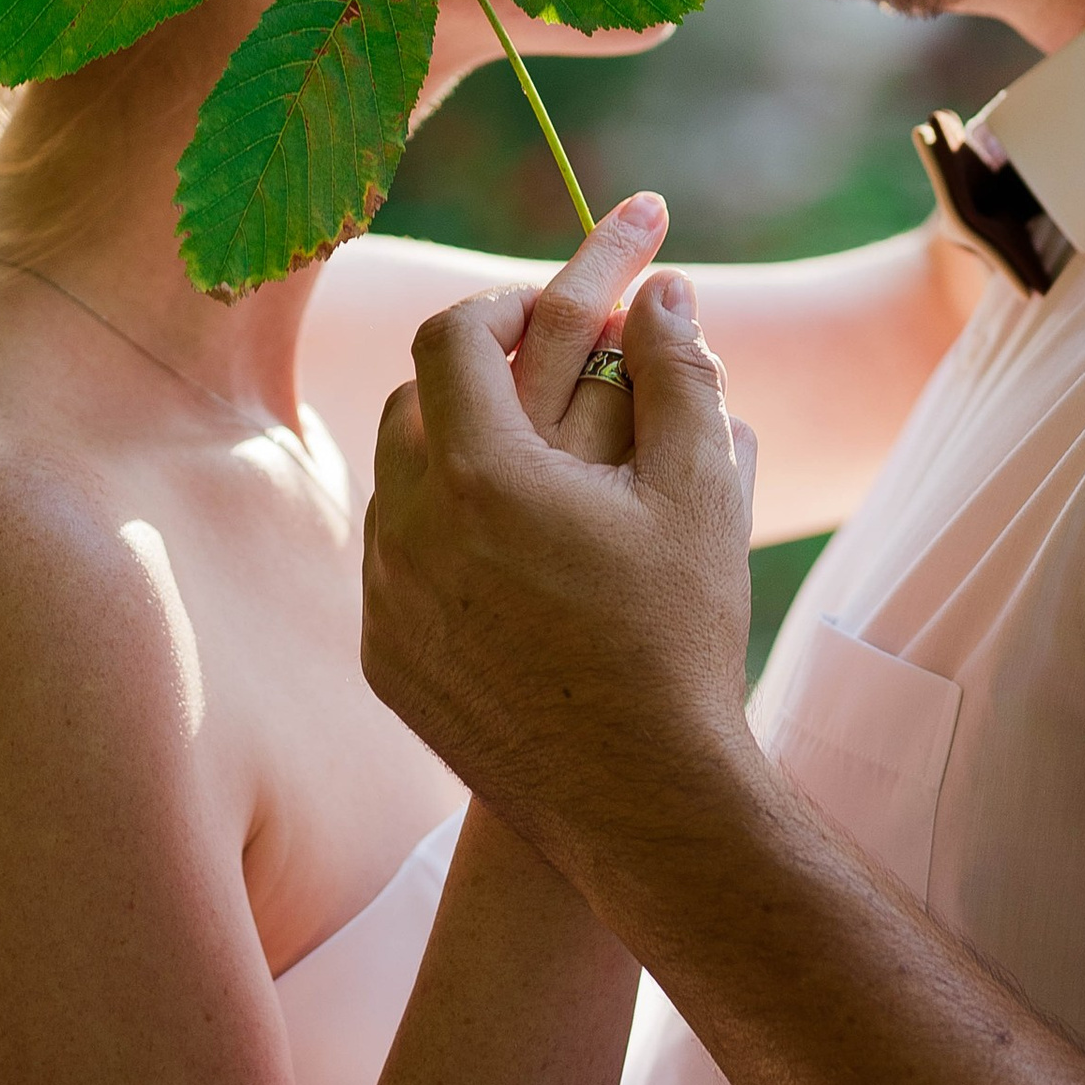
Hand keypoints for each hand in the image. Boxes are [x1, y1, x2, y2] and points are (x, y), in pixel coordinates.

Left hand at [362, 195, 757, 864]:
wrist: (638, 798)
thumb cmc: (678, 636)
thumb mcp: (700, 489)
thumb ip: (679, 369)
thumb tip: (661, 286)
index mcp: (480, 473)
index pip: (452, 336)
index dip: (502, 306)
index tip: (551, 309)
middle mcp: (408, 528)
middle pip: (413, 401)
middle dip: (475, 372)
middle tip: (542, 374)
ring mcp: (386, 598)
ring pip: (396, 482)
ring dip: (453, 451)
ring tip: (530, 460)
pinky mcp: (384, 658)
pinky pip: (393, 562)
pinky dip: (439, 535)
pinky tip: (506, 553)